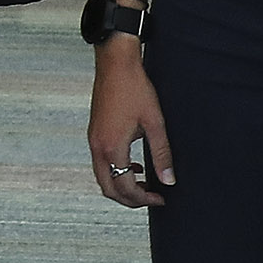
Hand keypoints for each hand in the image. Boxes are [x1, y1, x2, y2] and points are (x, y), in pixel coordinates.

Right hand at [87, 43, 174, 208]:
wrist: (115, 63)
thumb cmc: (134, 88)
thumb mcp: (154, 122)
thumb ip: (162, 153)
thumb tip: (169, 180)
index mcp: (112, 147)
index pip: (125, 187)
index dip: (143, 198)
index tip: (160, 198)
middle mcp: (98, 147)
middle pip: (109, 189)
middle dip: (130, 199)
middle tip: (151, 198)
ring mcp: (93, 140)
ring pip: (103, 177)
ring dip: (122, 186)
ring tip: (144, 184)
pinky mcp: (94, 134)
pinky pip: (101, 164)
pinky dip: (116, 172)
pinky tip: (135, 165)